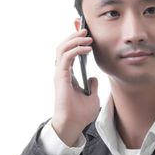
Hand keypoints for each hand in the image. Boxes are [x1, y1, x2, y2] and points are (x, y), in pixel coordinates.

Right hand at [51, 21, 99, 146]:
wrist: (74, 124)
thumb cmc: (80, 114)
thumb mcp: (92, 97)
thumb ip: (93, 86)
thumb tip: (94, 78)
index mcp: (68, 75)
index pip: (68, 52)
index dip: (74, 40)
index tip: (84, 32)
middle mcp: (62, 72)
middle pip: (63, 47)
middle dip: (73, 35)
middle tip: (86, 30)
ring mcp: (60, 74)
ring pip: (62, 49)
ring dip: (74, 40)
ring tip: (87, 36)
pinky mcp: (61, 76)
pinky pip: (66, 57)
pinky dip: (76, 50)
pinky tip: (87, 49)